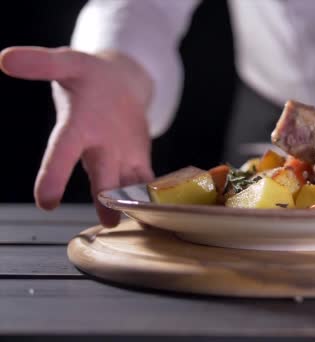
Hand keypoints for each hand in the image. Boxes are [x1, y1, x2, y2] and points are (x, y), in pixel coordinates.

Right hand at [0, 47, 154, 226]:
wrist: (117, 84)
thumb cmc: (89, 75)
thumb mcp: (68, 62)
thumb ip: (42, 63)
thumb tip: (5, 58)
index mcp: (76, 127)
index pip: (61, 153)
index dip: (53, 176)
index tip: (45, 202)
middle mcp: (95, 148)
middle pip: (100, 175)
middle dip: (103, 198)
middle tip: (109, 222)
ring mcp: (118, 156)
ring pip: (123, 184)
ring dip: (130, 203)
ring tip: (139, 221)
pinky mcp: (137, 159)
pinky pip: (145, 180)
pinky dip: (153, 193)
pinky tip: (162, 209)